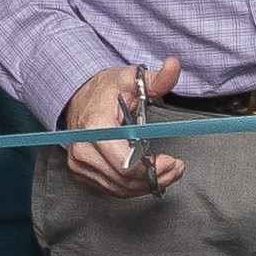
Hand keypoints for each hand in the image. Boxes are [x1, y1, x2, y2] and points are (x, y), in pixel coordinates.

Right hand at [61, 61, 181, 196]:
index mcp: (95, 126)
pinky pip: (111, 189)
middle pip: (124, 179)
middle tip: (177, 169)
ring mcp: (79, 163)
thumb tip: (173, 66)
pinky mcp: (81, 173)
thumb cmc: (105, 90)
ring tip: (168, 173)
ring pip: (119, 188)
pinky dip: (133, 187)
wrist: (79, 98)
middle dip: (156, 178)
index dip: (152, 168)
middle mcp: (83, 148)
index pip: (125, 162)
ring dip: (147, 185)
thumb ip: (156, 78)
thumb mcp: (132, 78)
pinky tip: (149, 178)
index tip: (172, 161)